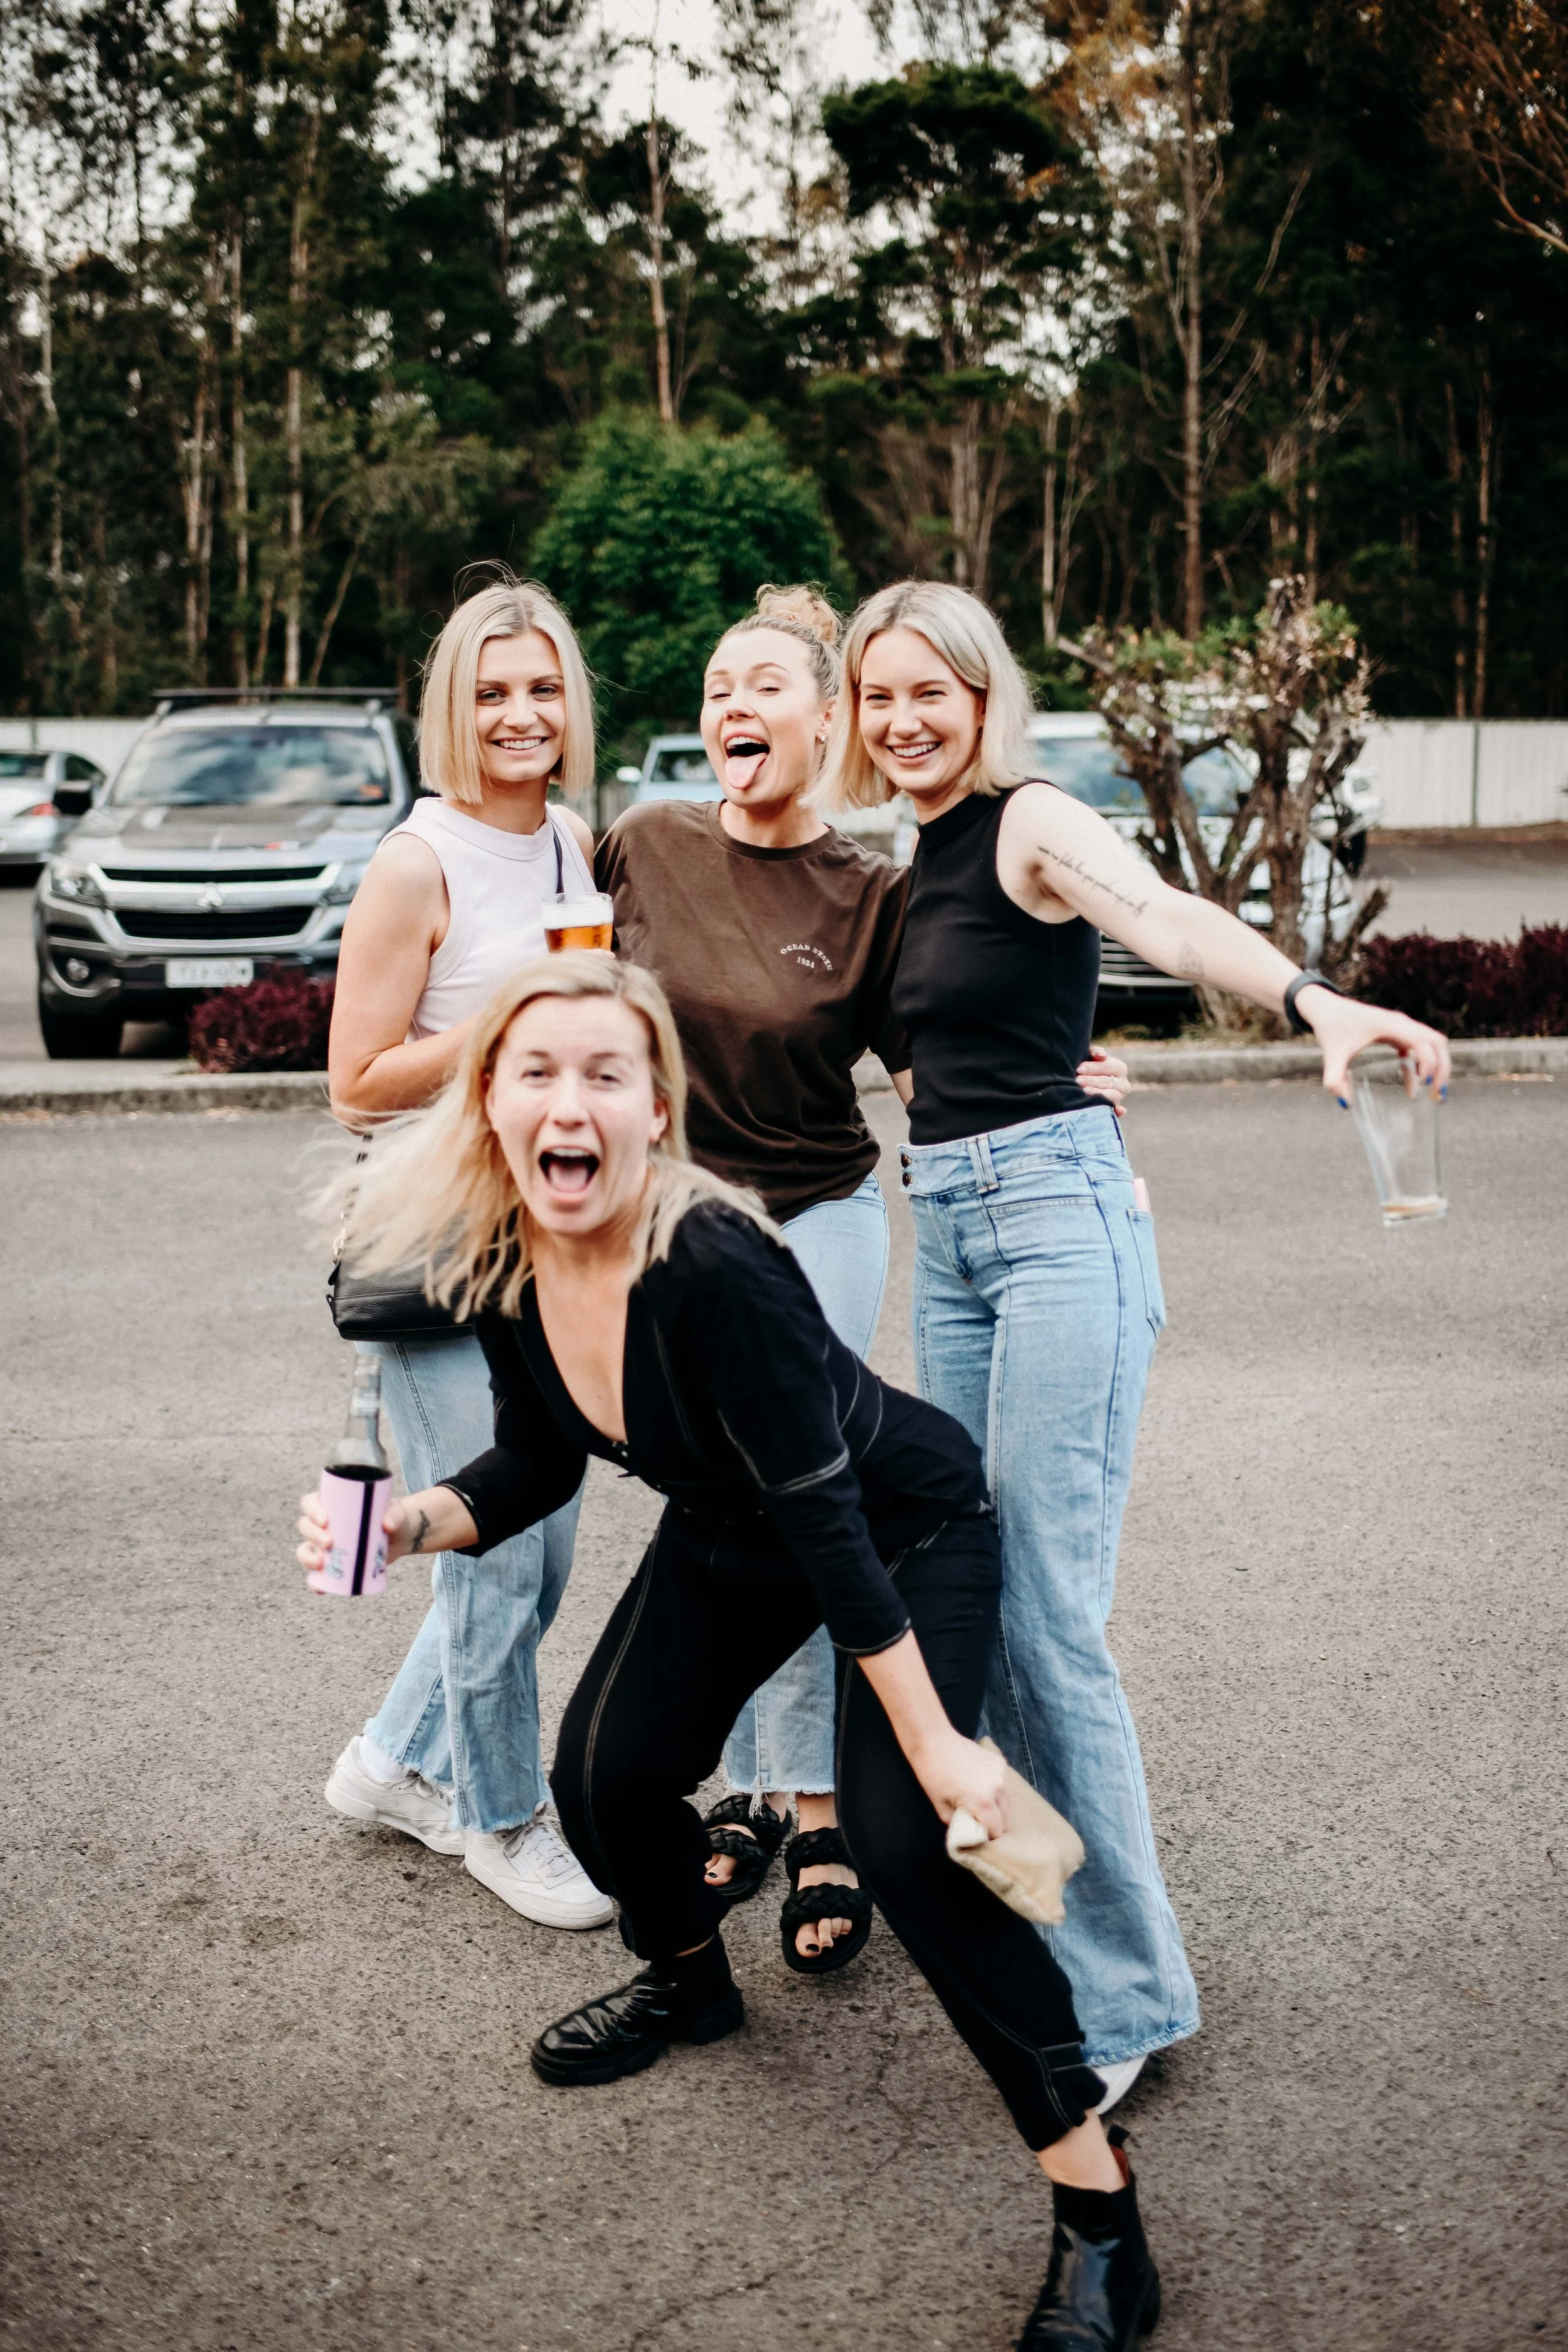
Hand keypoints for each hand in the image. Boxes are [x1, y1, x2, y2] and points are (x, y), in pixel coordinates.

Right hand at [294, 1489, 432, 1578]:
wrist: (401, 1537)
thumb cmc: (394, 1517)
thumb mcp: (397, 1512)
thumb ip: (394, 1515)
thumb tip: (387, 1525)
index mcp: (333, 1504)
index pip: (310, 1502)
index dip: (311, 1510)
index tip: (325, 1520)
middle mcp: (325, 1524)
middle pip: (305, 1526)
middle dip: (312, 1535)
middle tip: (329, 1543)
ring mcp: (327, 1544)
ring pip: (305, 1549)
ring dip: (307, 1557)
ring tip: (321, 1564)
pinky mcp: (334, 1563)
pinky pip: (317, 1575)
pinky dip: (315, 1582)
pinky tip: (320, 1588)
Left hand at [909, 1727, 1010, 1838]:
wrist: (933, 1740)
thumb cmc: (932, 1775)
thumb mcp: (941, 1808)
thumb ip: (959, 1825)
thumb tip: (969, 1833)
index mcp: (983, 1801)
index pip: (996, 1831)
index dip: (986, 1837)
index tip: (975, 1833)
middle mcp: (998, 1787)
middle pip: (1006, 1819)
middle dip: (994, 1824)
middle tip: (977, 1820)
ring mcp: (1001, 1773)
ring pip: (1007, 1802)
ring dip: (997, 1808)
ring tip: (977, 1802)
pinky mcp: (1000, 1762)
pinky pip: (1003, 1785)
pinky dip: (995, 1790)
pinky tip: (979, 1784)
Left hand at [1077, 1043, 1128, 1117]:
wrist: (1087, 1082)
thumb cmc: (1088, 1068)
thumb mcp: (1091, 1057)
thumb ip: (1095, 1053)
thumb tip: (1101, 1055)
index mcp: (1119, 1068)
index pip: (1108, 1067)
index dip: (1093, 1067)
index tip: (1079, 1069)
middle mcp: (1123, 1084)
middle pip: (1108, 1082)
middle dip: (1091, 1081)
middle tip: (1078, 1081)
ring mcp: (1120, 1098)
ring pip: (1112, 1096)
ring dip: (1099, 1094)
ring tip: (1084, 1092)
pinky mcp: (1115, 1109)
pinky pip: (1116, 1111)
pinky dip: (1117, 1111)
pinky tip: (1116, 1110)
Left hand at [1299, 987, 1451, 1103]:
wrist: (1324, 1007)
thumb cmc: (1330, 1027)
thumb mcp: (1332, 1054)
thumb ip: (1335, 1080)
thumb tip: (1346, 1105)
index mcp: (1391, 1025)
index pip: (1423, 1041)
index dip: (1429, 1062)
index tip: (1424, 1084)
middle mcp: (1401, 1023)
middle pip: (1437, 1042)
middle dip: (1442, 1068)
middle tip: (1437, 1094)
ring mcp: (1401, 1026)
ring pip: (1432, 1044)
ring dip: (1437, 1066)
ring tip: (1433, 1094)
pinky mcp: (1396, 1032)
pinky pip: (1417, 1048)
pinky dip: (1420, 1065)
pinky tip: (1413, 1086)